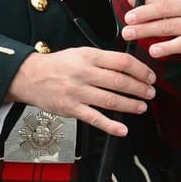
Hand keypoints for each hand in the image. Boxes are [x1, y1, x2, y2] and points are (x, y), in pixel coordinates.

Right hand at [5, 47, 156, 136]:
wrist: (30, 77)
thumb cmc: (59, 65)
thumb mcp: (82, 52)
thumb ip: (104, 59)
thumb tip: (131, 66)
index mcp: (90, 56)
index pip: (122, 62)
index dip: (141, 70)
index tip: (150, 76)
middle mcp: (84, 73)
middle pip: (119, 81)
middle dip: (140, 89)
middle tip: (150, 93)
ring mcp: (77, 92)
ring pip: (110, 100)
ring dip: (130, 105)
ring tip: (142, 107)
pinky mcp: (71, 109)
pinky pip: (94, 118)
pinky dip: (110, 125)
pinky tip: (122, 129)